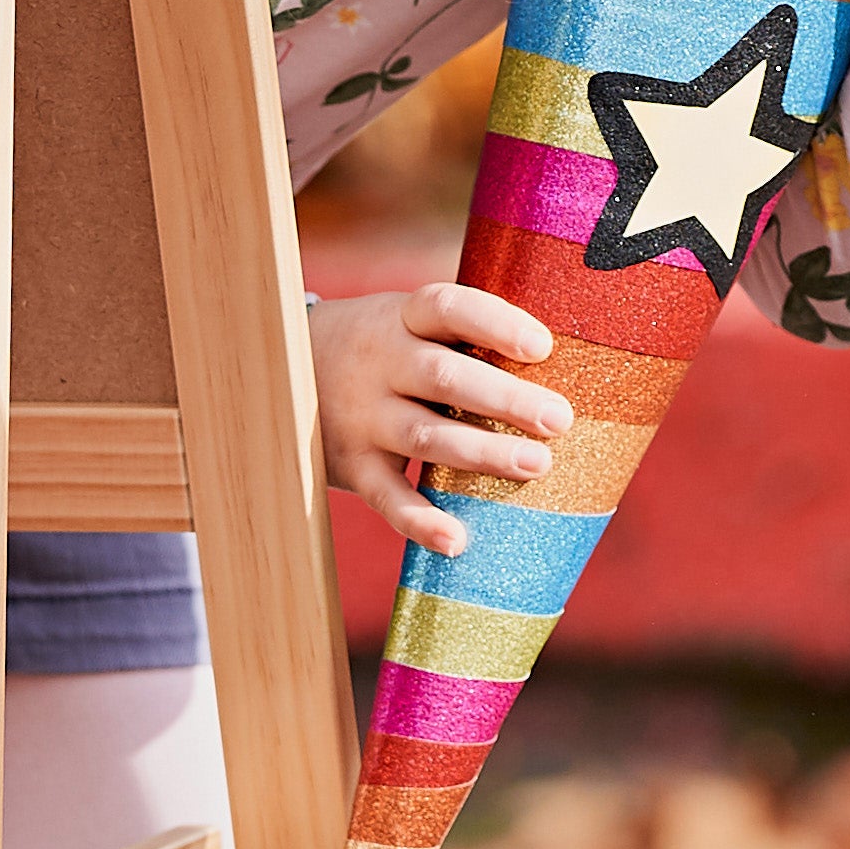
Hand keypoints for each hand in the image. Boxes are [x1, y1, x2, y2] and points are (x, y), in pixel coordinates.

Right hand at [305, 281, 570, 548]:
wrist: (280, 373)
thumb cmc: (380, 348)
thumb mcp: (407, 322)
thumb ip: (466, 337)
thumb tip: (569, 356)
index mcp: (401, 317)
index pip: (447, 308)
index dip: (495, 324)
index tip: (543, 346)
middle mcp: (379, 363)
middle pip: (443, 376)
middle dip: (504, 398)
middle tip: (559, 418)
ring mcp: (361, 416)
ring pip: (423, 435)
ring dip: (481, 453)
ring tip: (537, 466)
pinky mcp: (351, 466)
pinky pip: (385, 497)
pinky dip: (419, 521)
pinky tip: (457, 540)